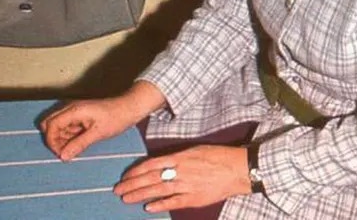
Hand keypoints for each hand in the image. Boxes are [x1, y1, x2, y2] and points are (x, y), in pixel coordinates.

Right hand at [39, 99, 132, 161]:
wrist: (129, 108)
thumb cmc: (116, 118)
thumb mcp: (98, 133)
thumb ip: (79, 144)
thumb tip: (63, 156)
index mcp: (74, 110)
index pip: (51, 125)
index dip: (51, 141)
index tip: (60, 154)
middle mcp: (71, 109)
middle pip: (50, 124)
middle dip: (54, 140)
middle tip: (65, 152)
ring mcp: (75, 112)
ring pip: (58, 127)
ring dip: (62, 139)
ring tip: (76, 148)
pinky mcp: (79, 116)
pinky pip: (67, 127)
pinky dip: (69, 137)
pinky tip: (79, 143)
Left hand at [114, 145, 249, 212]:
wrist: (239, 168)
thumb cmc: (218, 156)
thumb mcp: (195, 150)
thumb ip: (177, 157)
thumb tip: (160, 164)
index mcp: (180, 157)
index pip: (151, 164)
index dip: (136, 171)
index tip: (125, 176)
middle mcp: (180, 171)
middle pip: (150, 178)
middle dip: (132, 184)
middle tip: (118, 190)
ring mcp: (187, 186)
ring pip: (158, 191)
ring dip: (140, 195)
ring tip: (126, 199)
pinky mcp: (194, 199)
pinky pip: (174, 202)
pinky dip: (160, 205)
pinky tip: (148, 208)